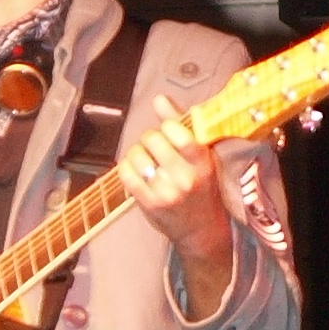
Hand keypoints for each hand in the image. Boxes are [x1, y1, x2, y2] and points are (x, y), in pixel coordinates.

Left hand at [122, 115, 234, 323]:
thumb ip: (181, 126)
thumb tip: (159, 99)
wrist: (201, 230)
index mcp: (202, 163)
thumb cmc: (201, 187)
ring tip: (146, 160)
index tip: (168, 131)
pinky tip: (136, 171)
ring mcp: (165, 192)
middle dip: (150, 138)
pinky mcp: (148, 204)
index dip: (167, 126)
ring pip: (136, 155)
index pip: (180, 134)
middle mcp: (185, 178)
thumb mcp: (201, 157)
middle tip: (155, 147)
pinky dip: (127, 167)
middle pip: (153, 140)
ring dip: (137, 153)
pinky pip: (126, 173)